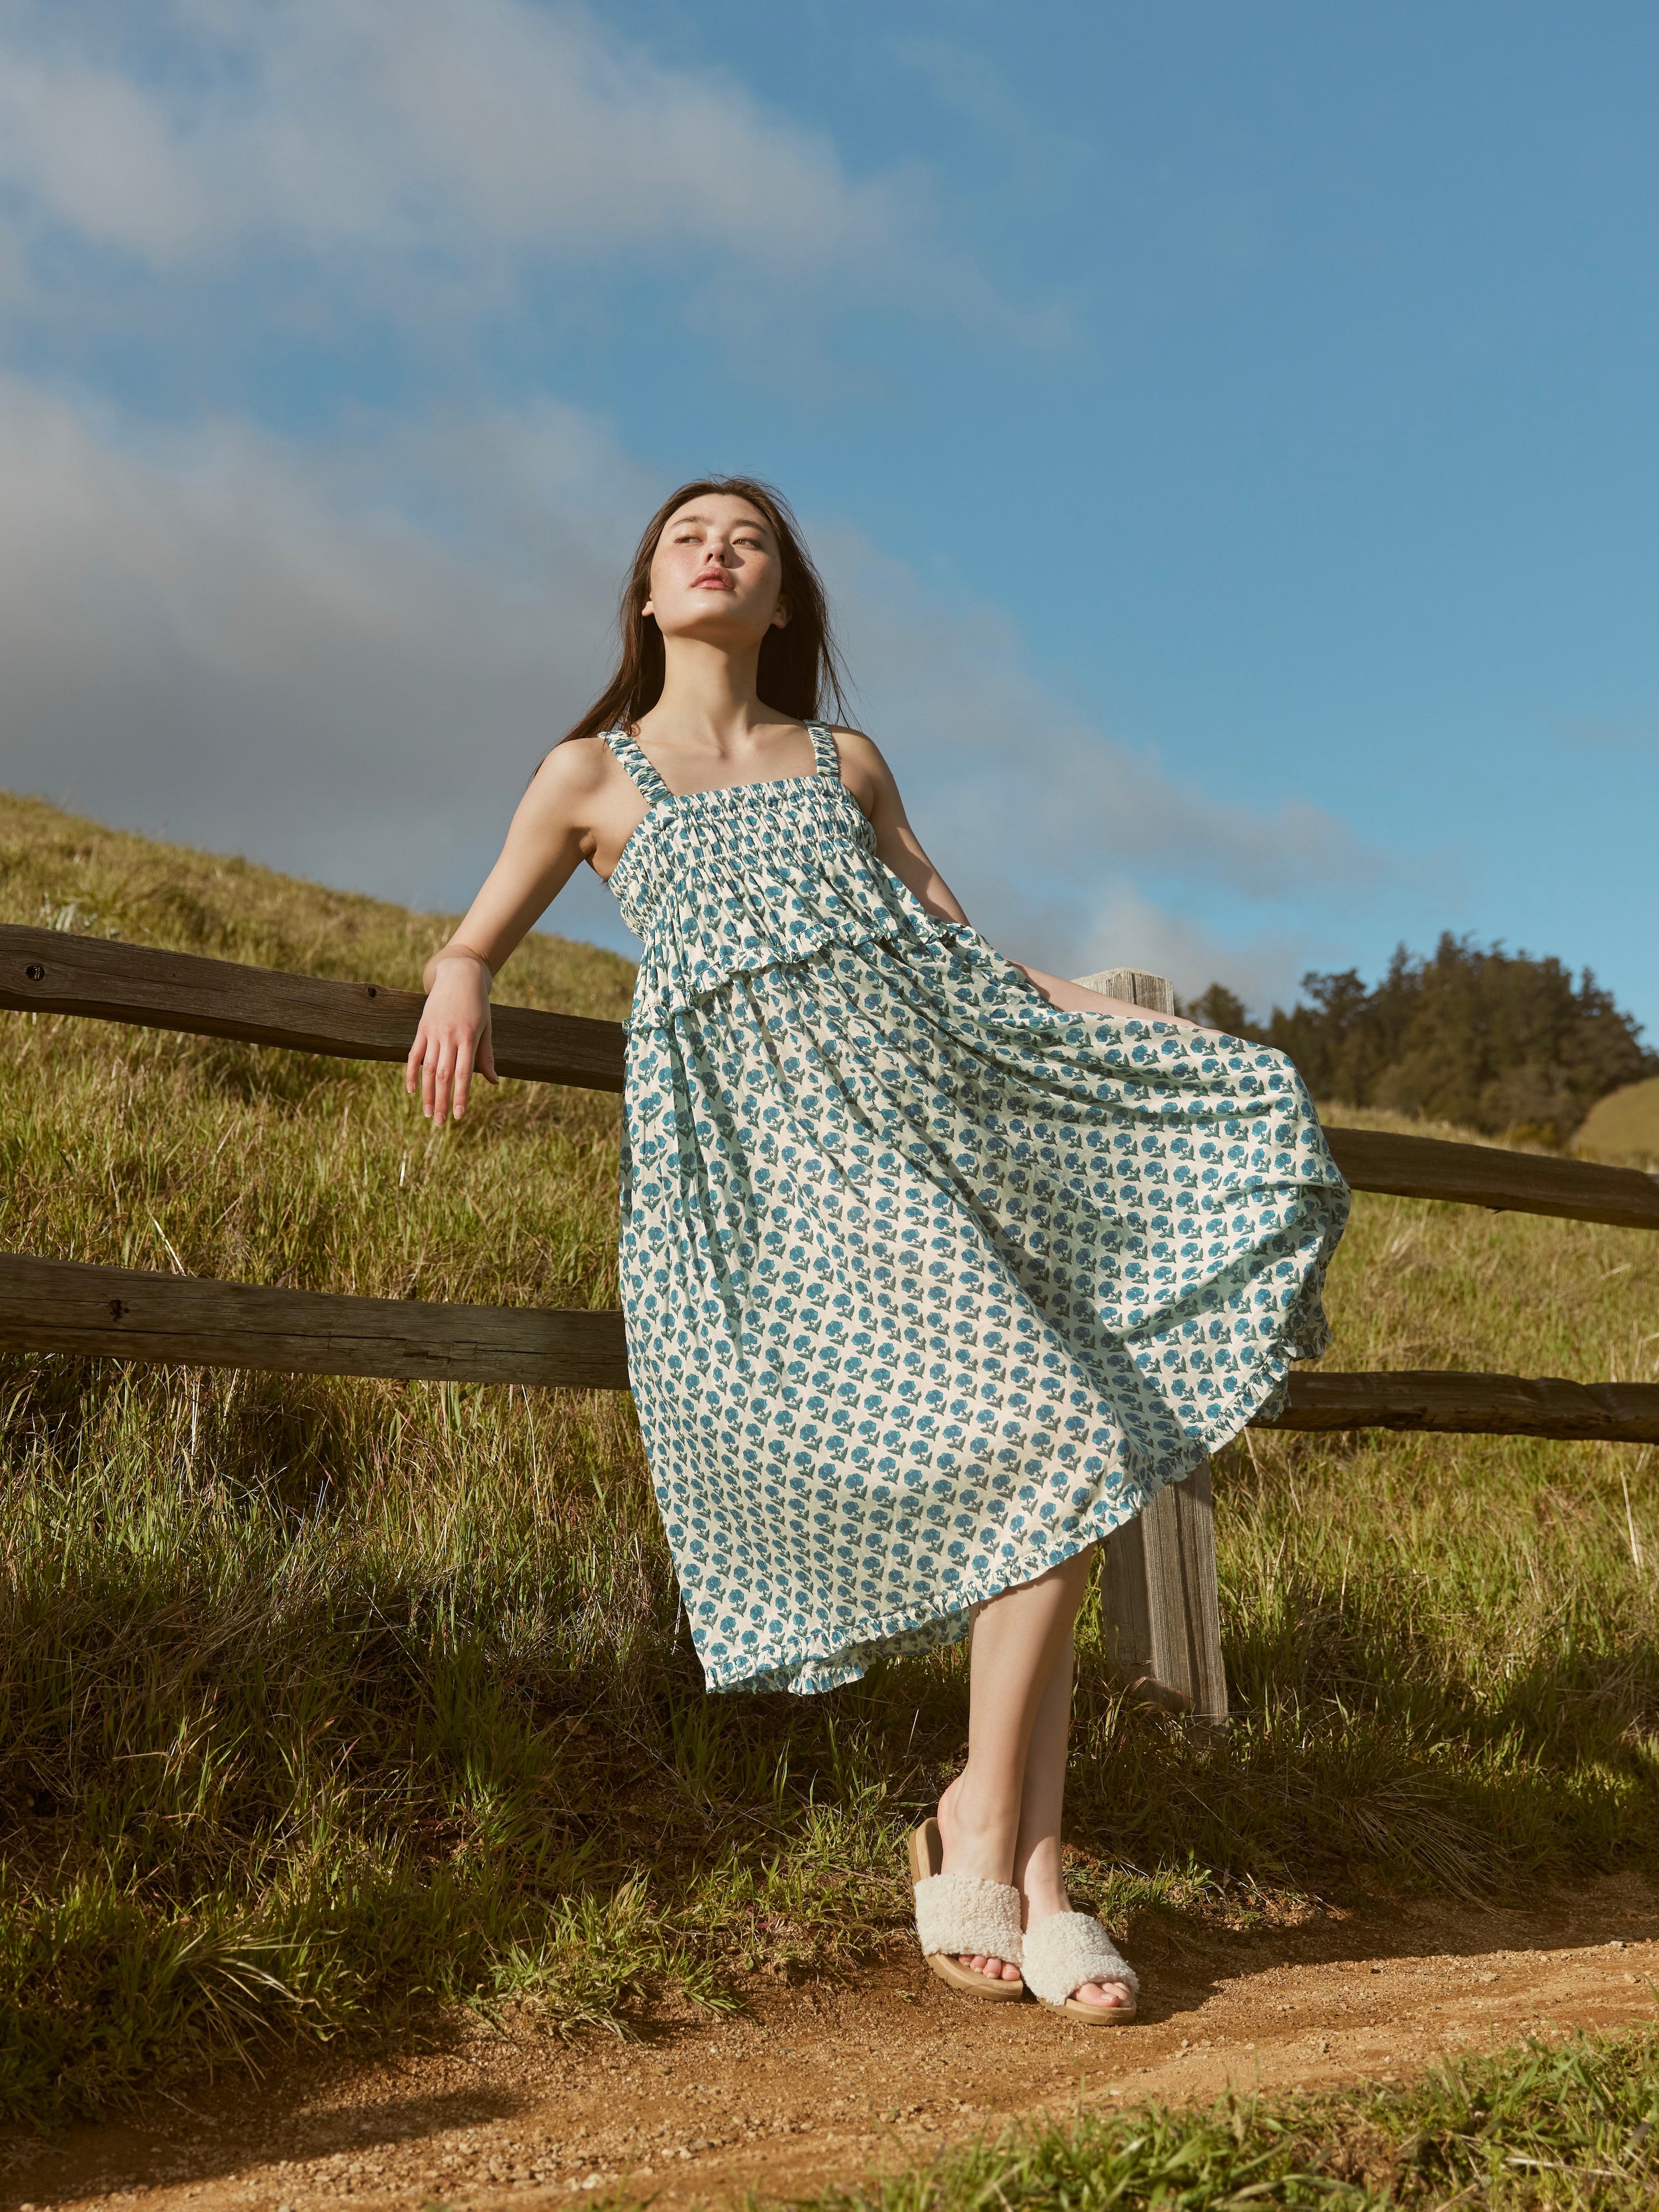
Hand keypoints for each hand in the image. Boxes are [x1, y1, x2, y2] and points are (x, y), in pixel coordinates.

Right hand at [406, 953, 497, 1124]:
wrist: (459, 974)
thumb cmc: (478, 1004)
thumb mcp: (486, 1027)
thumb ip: (486, 1055)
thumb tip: (494, 1082)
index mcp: (468, 1037)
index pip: (464, 1074)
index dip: (460, 1096)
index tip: (459, 1115)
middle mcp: (449, 1036)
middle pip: (444, 1075)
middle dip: (442, 1101)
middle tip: (441, 1123)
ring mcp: (433, 1032)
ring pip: (428, 1069)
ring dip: (427, 1093)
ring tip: (429, 1113)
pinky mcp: (421, 1028)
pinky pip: (414, 1055)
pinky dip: (411, 1074)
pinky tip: (412, 1091)